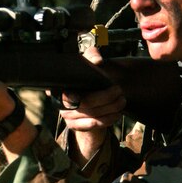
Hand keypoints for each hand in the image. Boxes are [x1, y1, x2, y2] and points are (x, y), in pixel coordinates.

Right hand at [55, 45, 126, 164]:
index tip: (90, 92)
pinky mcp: (75, 125)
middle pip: (86, 102)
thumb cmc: (87, 78)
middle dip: (106, 98)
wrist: (86, 98)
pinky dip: (108, 120)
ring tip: (122, 101)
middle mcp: (60, 102)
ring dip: (111, 108)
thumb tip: (98, 61)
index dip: (75, 94)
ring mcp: (66, 115)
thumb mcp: (88, 64)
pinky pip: (93, 125)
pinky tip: (117, 113)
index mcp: (60, 85)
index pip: (66, 90)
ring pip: (92, 115)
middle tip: (119, 91)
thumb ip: (92, 56)